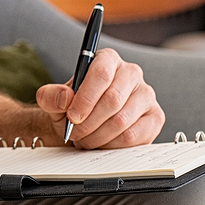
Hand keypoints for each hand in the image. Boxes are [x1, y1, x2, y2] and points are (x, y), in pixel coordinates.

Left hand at [35, 48, 163, 148]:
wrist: (82, 126)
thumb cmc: (71, 109)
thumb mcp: (52, 101)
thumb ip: (50, 96)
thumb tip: (65, 97)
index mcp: (107, 60)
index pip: (101, 73)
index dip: (85, 98)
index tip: (72, 117)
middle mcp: (131, 73)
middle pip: (113, 99)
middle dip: (89, 122)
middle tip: (75, 133)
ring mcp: (146, 95)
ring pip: (122, 120)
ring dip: (99, 136)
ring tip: (84, 140)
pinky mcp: (154, 117)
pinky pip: (134, 135)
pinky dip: (113, 144)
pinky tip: (102, 144)